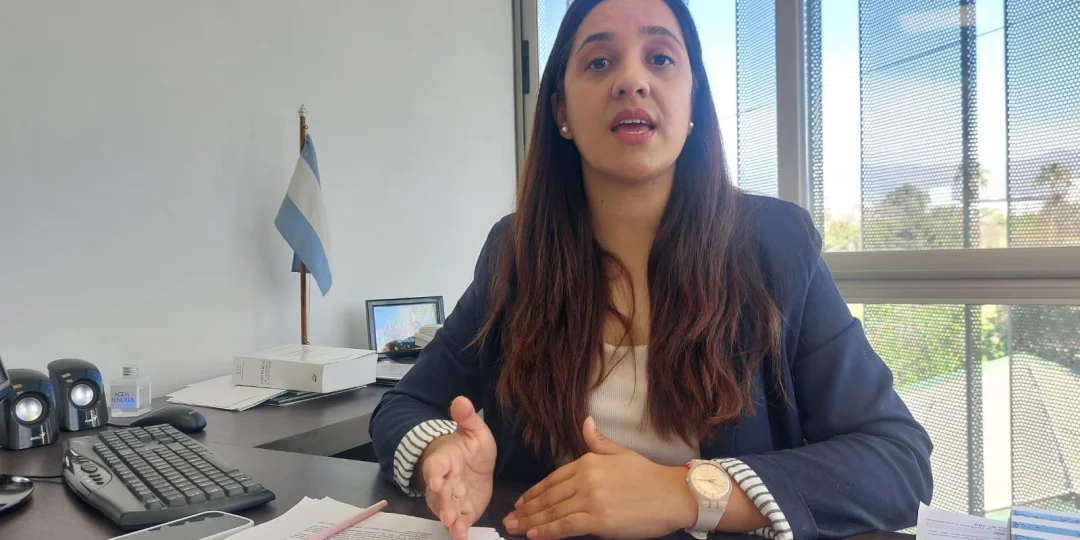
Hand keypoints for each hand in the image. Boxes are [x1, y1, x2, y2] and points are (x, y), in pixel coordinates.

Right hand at [419, 396, 496, 539]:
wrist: (473, 465)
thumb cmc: (470, 447)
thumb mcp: (474, 430)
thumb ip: (467, 418)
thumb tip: (461, 399)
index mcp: (444, 459)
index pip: (435, 466)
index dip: (434, 474)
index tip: (437, 482)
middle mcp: (444, 481)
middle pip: (439, 494)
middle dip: (443, 504)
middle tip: (448, 515)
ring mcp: (451, 498)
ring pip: (446, 510)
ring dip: (449, 520)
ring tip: (455, 529)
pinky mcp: (462, 511)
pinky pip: (458, 521)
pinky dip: (458, 529)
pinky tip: (462, 536)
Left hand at [503, 417, 697, 539]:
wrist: (672, 494)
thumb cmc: (648, 476)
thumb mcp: (620, 452)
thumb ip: (598, 440)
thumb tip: (586, 422)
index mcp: (588, 461)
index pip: (553, 479)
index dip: (534, 492)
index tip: (521, 502)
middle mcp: (586, 478)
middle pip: (549, 497)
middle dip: (527, 510)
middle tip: (509, 519)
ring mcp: (591, 499)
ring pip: (553, 512)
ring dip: (531, 523)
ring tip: (515, 529)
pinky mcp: (598, 519)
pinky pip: (566, 526)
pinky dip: (548, 531)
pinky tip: (535, 535)